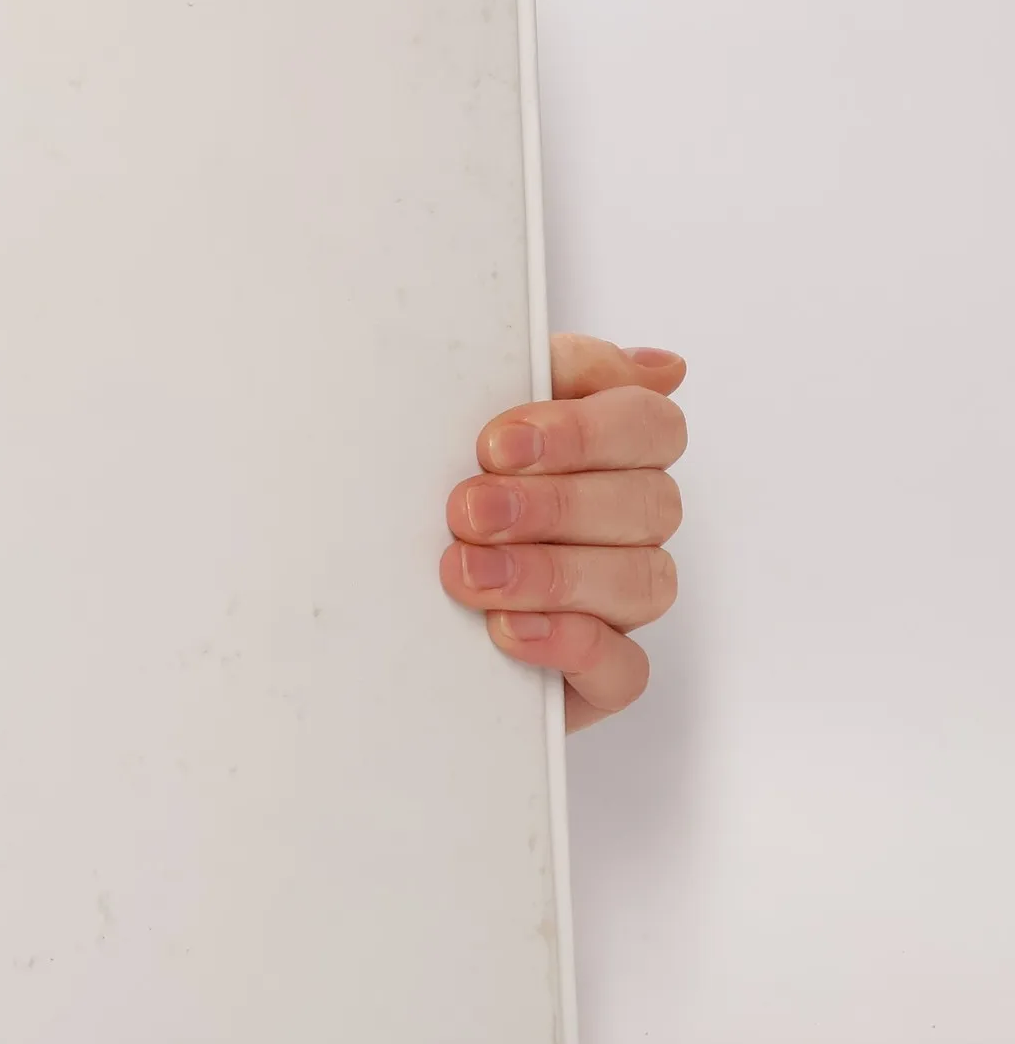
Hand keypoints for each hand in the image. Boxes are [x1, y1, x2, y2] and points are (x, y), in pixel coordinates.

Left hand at [441, 335, 685, 731]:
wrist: (383, 607)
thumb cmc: (434, 498)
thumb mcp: (465, 422)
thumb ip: (544, 379)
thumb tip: (660, 367)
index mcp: (613, 452)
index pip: (647, 422)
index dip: (582, 430)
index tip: (497, 442)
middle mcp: (628, 523)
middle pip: (647, 501)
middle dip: (553, 504)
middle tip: (469, 510)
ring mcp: (620, 601)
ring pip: (640, 581)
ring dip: (550, 574)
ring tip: (469, 573)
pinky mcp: (599, 676)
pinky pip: (624, 668)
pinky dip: (570, 646)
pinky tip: (510, 630)